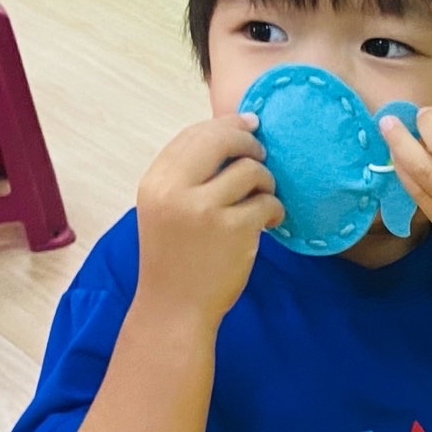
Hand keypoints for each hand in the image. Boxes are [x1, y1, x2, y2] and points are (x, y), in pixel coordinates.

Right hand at [133, 115, 280, 322]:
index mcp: (155, 181)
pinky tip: (269, 223)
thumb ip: (188, 176)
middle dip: (249, 141)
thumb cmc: (175, 258)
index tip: (249, 123)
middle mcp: (175, 190)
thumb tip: (232, 134)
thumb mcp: (165, 209)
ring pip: (251, 170)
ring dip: (266, 182)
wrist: (174, 308)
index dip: (225, 124)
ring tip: (262, 201)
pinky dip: (275, 210)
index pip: (192, 134)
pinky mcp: (234, 229)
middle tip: (262, 155)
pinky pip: (268, 202)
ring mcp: (204, 209)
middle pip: (221, 139)